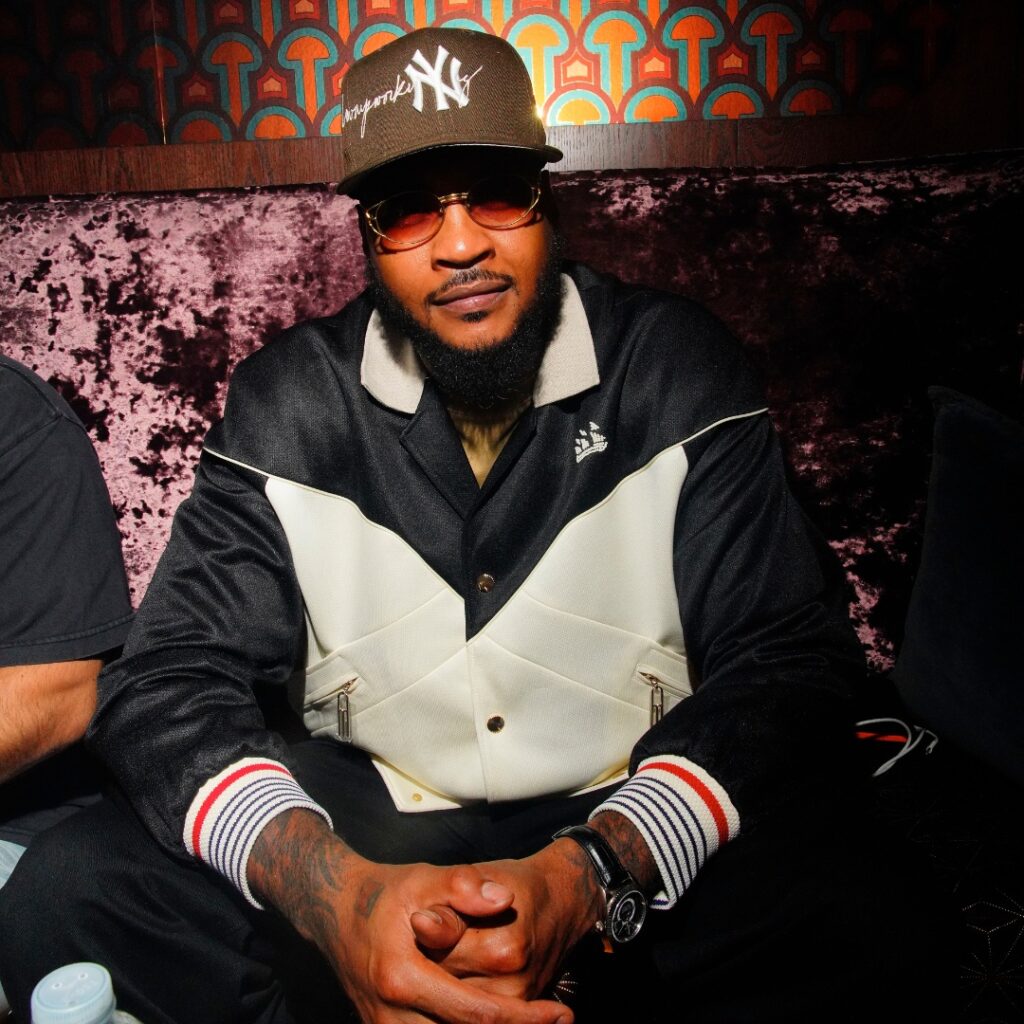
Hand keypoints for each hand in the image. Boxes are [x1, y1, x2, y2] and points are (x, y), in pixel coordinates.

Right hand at [248, 809, 571, 1023]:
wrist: (334, 909)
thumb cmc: (385, 892)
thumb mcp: (423, 878)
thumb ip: (462, 886)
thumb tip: (504, 898)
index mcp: (402, 980)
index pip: (476, 1014)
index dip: (525, 1019)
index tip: (563, 1015)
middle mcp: (391, 1017)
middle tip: (562, 1021)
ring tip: (538, 1022)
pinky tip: (499, 1020)